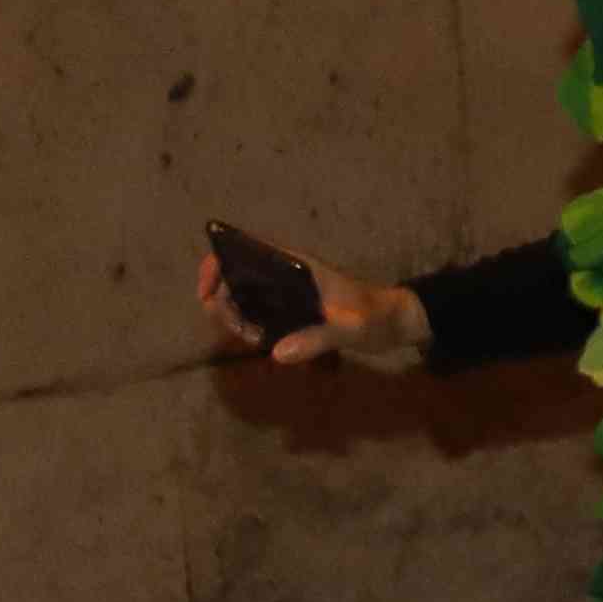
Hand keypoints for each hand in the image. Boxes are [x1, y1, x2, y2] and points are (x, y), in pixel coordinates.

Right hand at [203, 243, 425, 373]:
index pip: (245, 249)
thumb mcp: (350, 327)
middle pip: (235, 276)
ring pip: (243, 296)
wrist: (396, 322)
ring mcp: (287, 290)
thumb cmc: (375, 315)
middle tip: (242, 329)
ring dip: (236, 316)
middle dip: (224, 302)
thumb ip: (317, 338)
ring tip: (254, 337)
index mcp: (296, 264)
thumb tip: (278, 352)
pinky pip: (258, 311)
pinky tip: (263, 341)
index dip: (216, 263)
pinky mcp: (292, 308)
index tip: (206, 293)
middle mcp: (286, 272)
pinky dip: (250, 324)